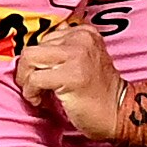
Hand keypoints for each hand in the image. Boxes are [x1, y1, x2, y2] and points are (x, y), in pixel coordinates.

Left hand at [15, 22, 123, 140]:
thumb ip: (64, 50)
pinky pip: (35, 78)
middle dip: (27, 69)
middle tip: (33, 87)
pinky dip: (31, 92)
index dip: (37, 60)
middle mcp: (81, 39)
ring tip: (36, 93)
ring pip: (30, 58)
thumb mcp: (85, 60)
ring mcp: (77, 55)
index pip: (44, 38)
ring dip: (26, 80)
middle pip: (34, 47)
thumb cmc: (98, 93)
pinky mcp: (71, 75)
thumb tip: (31, 54)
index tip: (40, 75)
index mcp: (85, 32)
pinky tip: (40, 100)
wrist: (120, 114)